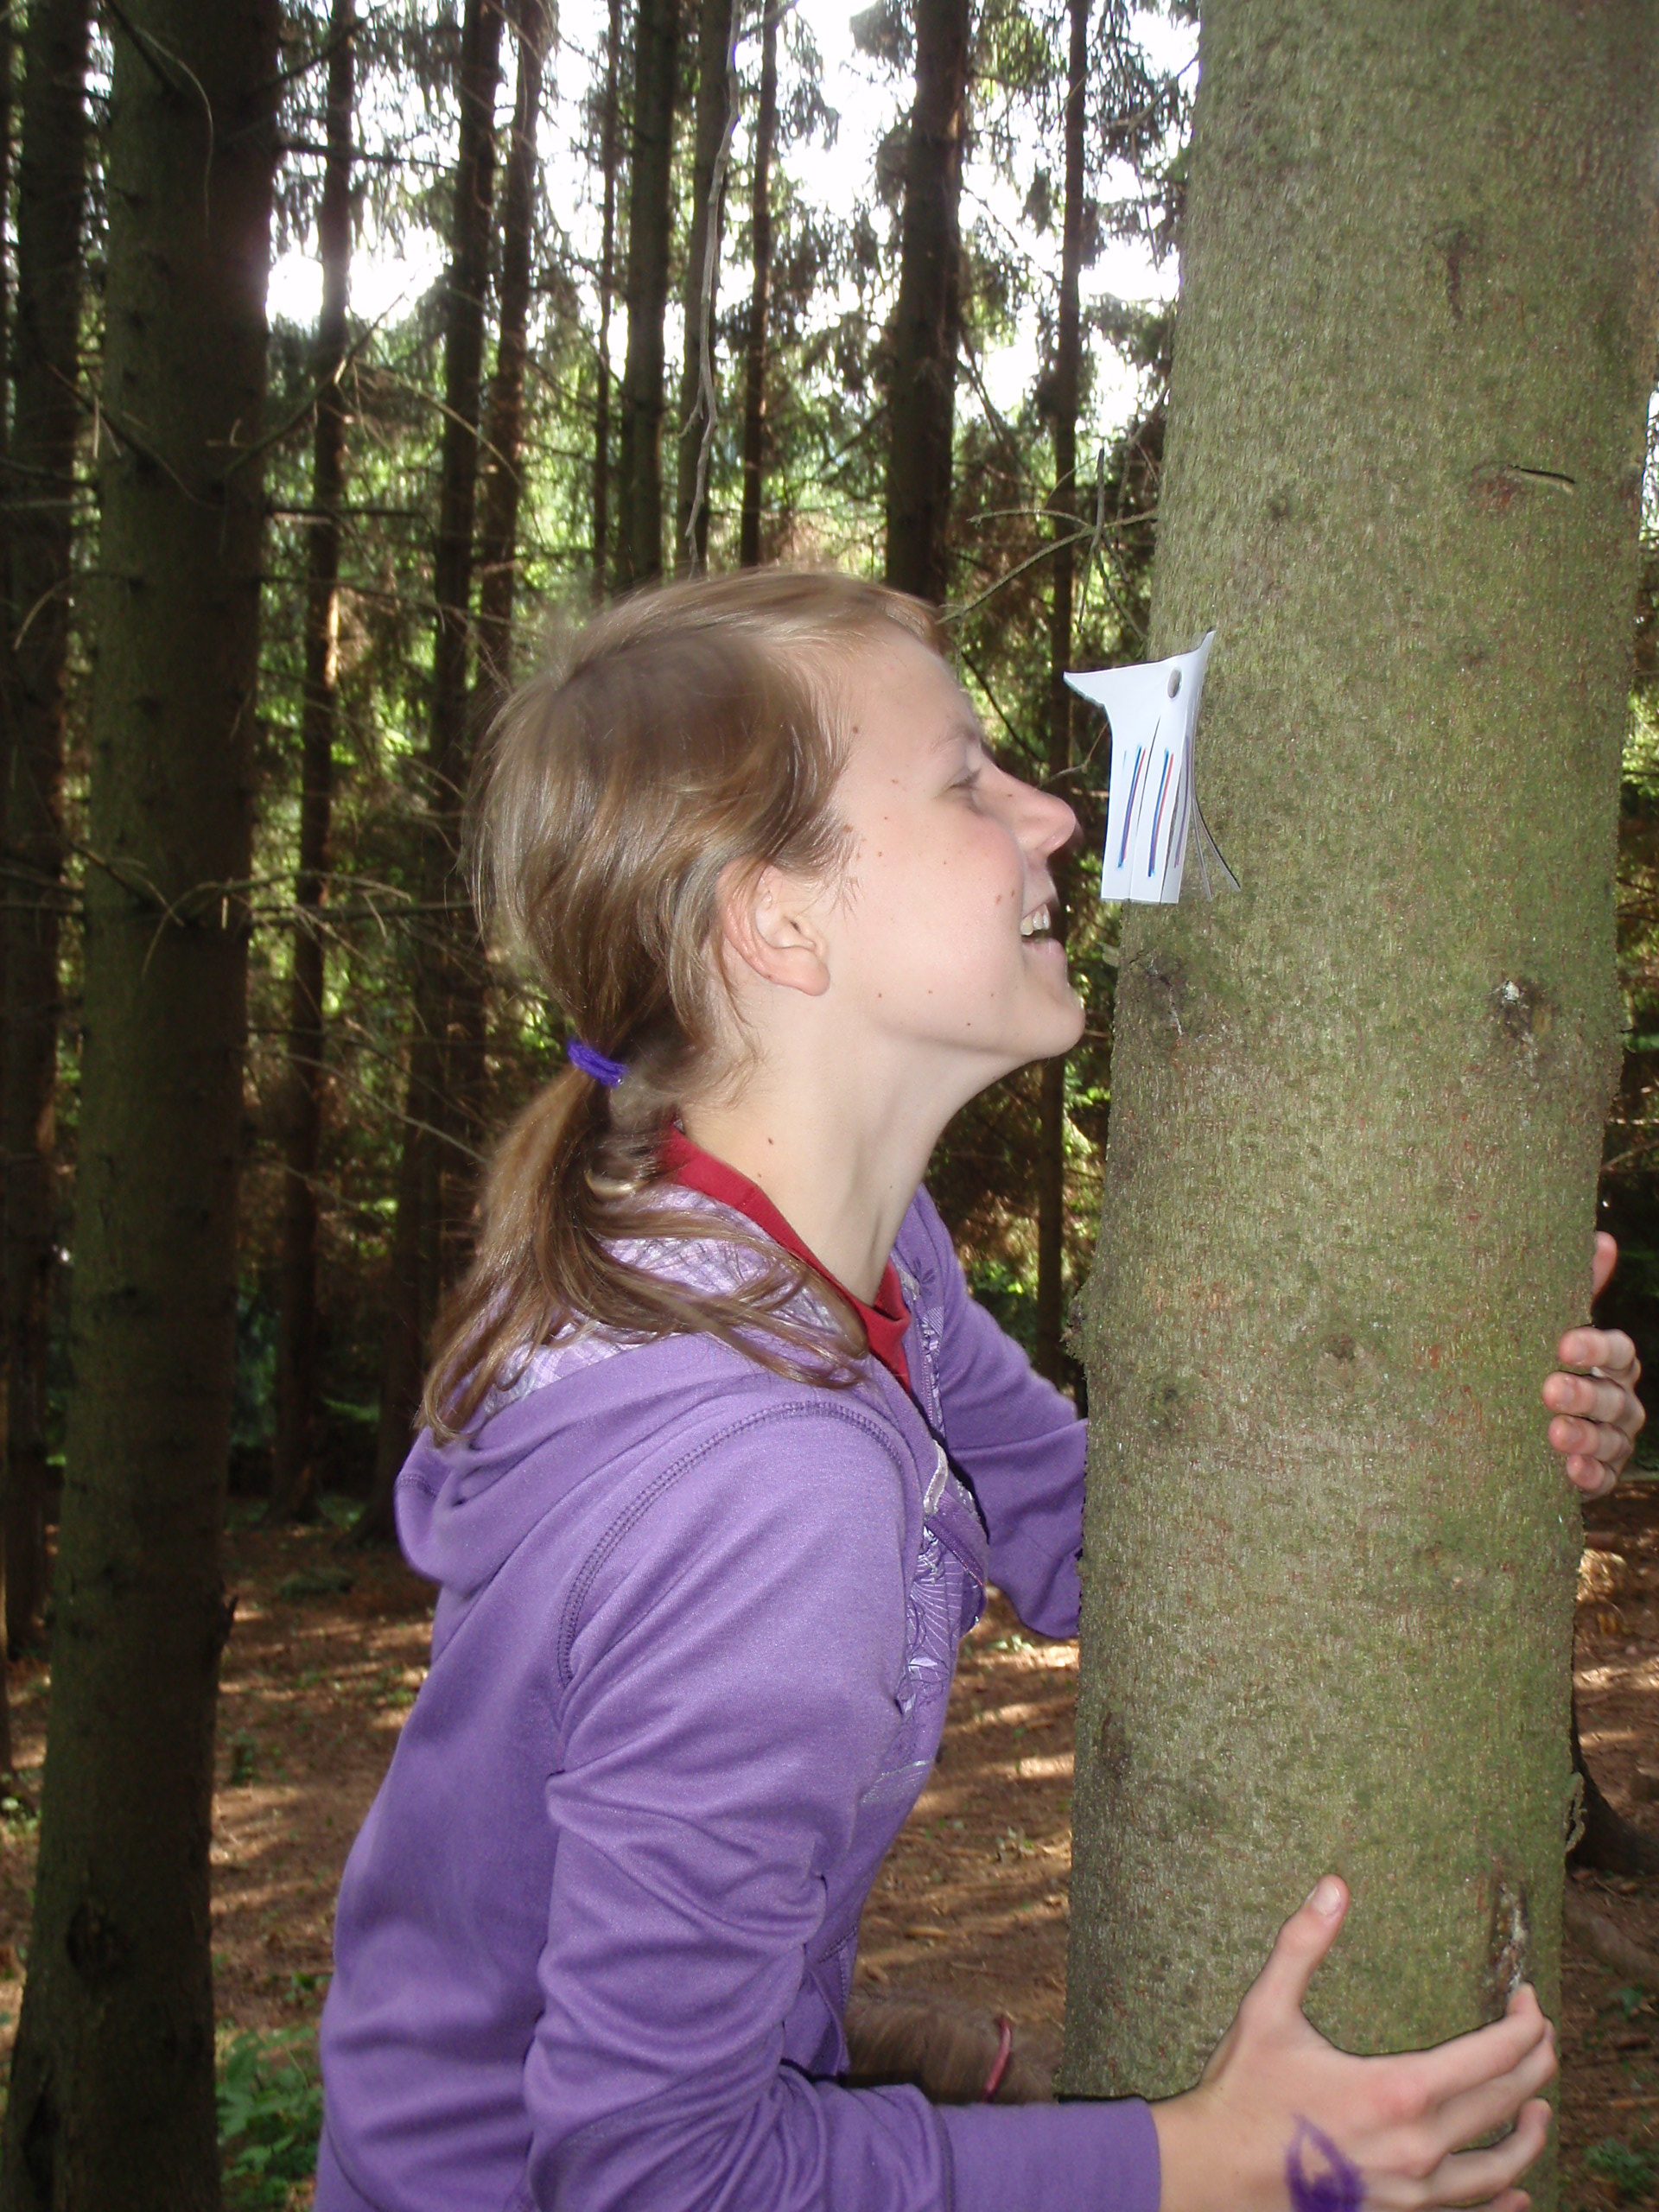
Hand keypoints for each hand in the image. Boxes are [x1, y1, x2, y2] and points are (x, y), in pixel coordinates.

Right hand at [1152, 1877, 1555, 2211]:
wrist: (1216, 2174)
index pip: (1493, 2057)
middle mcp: (1420, 2146)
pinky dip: (1503, 2201)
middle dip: (1535, 2063)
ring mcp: (1415, 2191)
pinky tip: (1517, 2193)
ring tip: (1540, 2108)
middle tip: (1542, 2034)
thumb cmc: (1243, 2090)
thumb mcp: (1268, 2009)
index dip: (1524, 2025)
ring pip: (1501, 2168)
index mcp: (1398, 2091)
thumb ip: (1304, 1944)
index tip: (1528, 1998)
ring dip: (1530, 2134)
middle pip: (1506, 2104)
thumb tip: (1333, 1885)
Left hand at [1542, 1232, 1643, 1499]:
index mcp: (1612, 1363)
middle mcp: (1620, 1401)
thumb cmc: (1540, 1361)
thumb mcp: (1550, 1326)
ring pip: (1612, 1440)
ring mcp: (1614, 1442)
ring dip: (1586, 1436)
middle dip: (1585, 1393)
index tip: (1562, 1344)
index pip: (1618, 1351)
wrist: (1515, 1424)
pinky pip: (1603, 1479)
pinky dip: (1589, 1475)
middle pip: (1614, 1398)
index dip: (1596, 1347)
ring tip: (1554, 1433)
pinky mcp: (1598, 1476)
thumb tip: (1603, 1238)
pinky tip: (1570, 1470)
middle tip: (1548, 1389)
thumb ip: (1576, 1289)